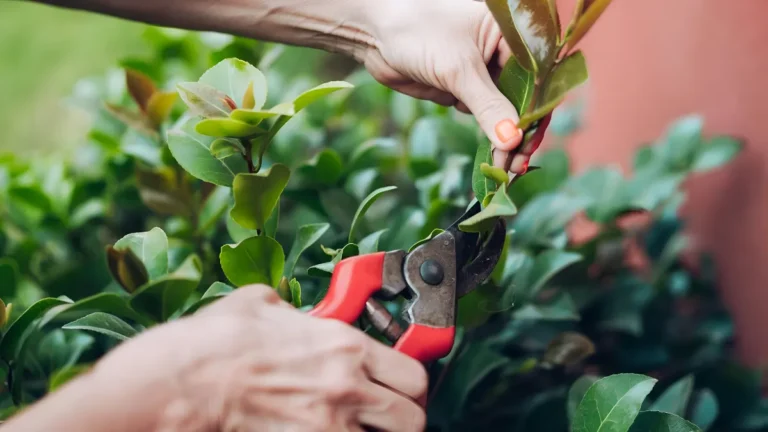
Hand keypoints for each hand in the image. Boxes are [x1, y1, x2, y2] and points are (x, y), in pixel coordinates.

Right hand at [5, 286, 426, 431]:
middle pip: (412, 420)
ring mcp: (329, 427)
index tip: (401, 388)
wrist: (176, 384)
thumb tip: (294, 311)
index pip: (412, 373)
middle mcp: (346, 387)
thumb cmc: (212, 343)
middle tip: (386, 419)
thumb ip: (291, 309)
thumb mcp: (259, 304)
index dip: (411, 385)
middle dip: (403, 420)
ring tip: (355, 429)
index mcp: (342, 345)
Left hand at [363, 0, 530, 172]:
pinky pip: (481, 113)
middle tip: (517, 167)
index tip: (530, 145)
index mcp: (511, 33)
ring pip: (503, 110)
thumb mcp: (458, 70)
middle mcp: (502, 50)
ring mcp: (482, 70)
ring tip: (504, 168)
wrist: (374, 33)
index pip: (537, 77)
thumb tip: (513, 141)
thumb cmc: (418, 32)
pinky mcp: (462, 86)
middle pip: (523, 98)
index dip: (536, 113)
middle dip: (520, 133)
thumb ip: (488, 106)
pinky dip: (485, 133)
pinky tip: (491, 157)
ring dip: (504, 139)